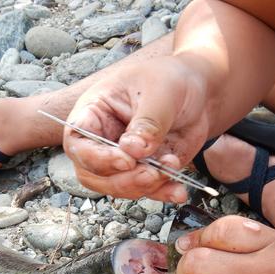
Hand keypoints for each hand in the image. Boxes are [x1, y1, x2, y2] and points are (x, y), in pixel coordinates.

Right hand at [62, 56, 211, 202]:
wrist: (197, 92)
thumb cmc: (169, 79)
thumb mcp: (159, 92)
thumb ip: (146, 122)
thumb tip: (132, 150)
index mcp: (93, 113)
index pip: (78, 143)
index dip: (97, 158)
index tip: (127, 160)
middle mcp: (101, 141)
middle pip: (93, 174)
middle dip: (124, 180)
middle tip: (153, 173)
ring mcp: (121, 160)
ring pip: (117, 187)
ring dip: (145, 186)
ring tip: (172, 167)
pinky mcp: (142, 171)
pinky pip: (145, 191)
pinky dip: (162, 193)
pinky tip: (178, 190)